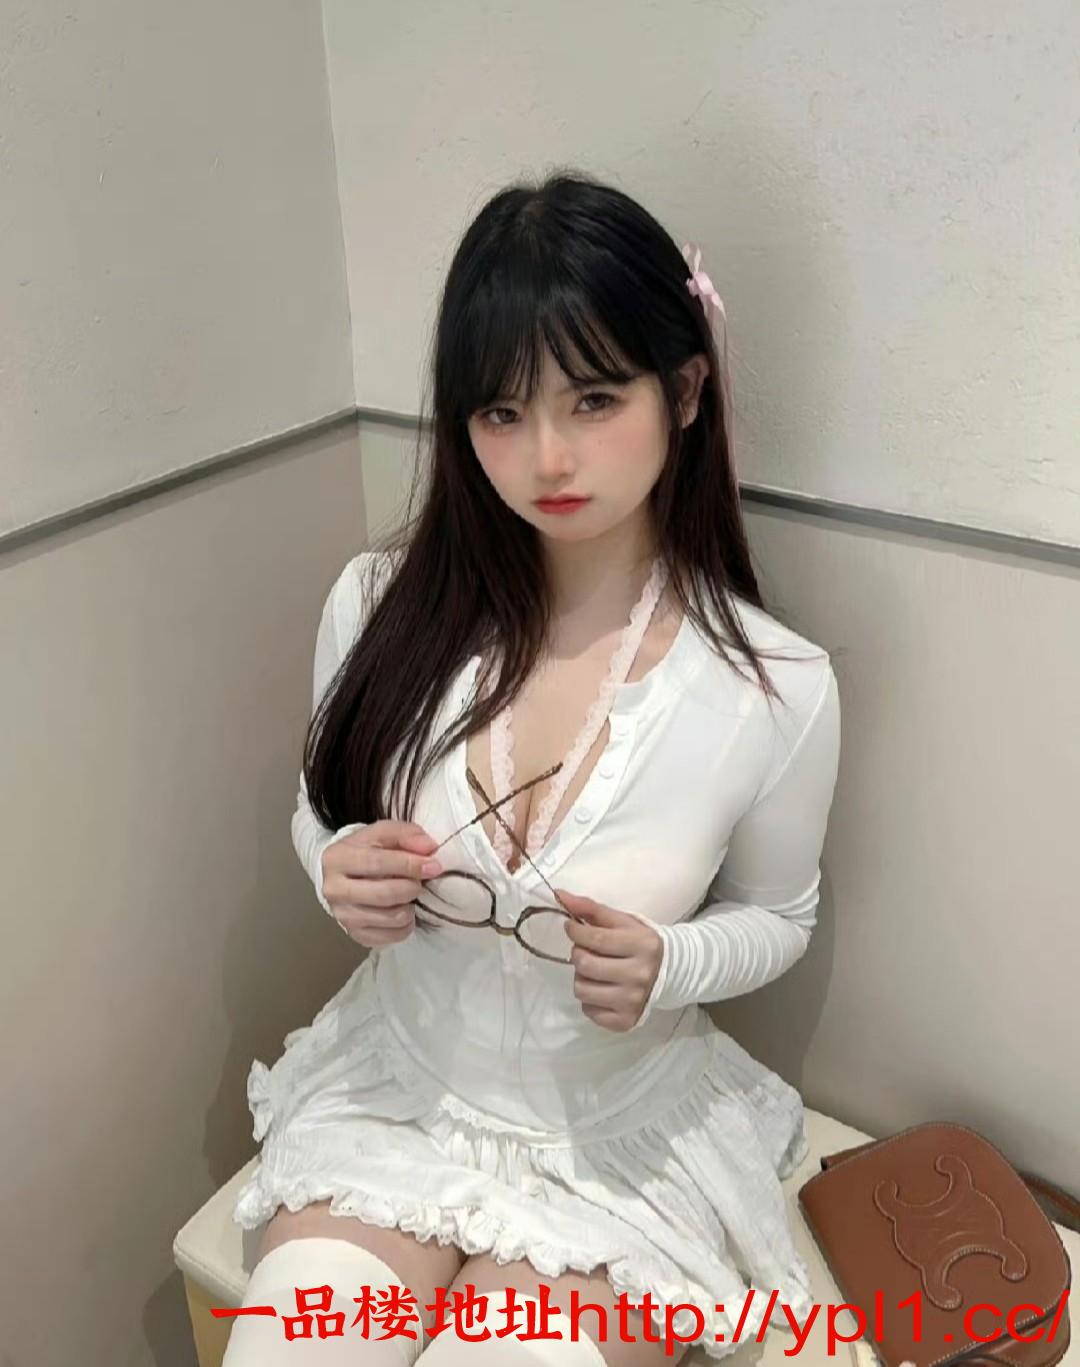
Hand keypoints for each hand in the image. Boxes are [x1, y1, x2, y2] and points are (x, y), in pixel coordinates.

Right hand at [322, 821, 442, 947]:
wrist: (344, 874)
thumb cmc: (366, 851)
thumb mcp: (382, 834)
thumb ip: (406, 834)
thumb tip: (429, 847)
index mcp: (337, 858)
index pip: (377, 863)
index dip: (410, 865)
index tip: (433, 866)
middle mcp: (334, 890)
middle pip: (384, 894)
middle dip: (411, 887)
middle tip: (420, 882)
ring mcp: (343, 915)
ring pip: (392, 918)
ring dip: (410, 906)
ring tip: (409, 894)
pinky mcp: (355, 934)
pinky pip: (392, 936)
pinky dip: (406, 924)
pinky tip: (403, 909)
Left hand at [554, 889, 663, 1032]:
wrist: (669, 972)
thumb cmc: (640, 942)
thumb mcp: (622, 921)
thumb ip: (591, 909)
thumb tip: (559, 895)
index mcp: (642, 946)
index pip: (596, 939)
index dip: (575, 931)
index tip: (571, 927)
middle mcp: (640, 975)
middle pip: (585, 965)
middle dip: (578, 954)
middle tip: (586, 951)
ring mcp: (633, 1001)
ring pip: (582, 990)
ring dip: (581, 977)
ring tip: (594, 971)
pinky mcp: (625, 1021)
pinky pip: (589, 1010)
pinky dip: (590, 999)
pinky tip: (603, 989)